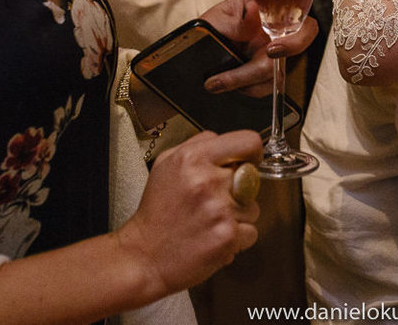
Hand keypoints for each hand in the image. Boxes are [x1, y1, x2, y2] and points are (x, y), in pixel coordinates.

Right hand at [117, 130, 263, 294]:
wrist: (143, 255)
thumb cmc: (158, 211)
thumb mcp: (167, 164)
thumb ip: (199, 145)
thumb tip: (228, 144)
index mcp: (193, 157)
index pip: (248, 142)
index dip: (252, 153)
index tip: (248, 163)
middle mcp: (207, 180)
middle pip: (252, 178)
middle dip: (239, 191)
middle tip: (214, 202)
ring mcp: (219, 209)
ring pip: (253, 208)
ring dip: (238, 217)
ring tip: (210, 222)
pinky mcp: (227, 236)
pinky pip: (251, 232)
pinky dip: (237, 239)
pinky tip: (213, 237)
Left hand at [200, 0, 338, 95]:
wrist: (194, 66)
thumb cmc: (207, 34)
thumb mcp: (215, 23)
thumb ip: (239, 20)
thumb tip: (256, 11)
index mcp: (263, 1)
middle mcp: (276, 23)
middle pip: (306, 30)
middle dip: (293, 45)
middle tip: (272, 52)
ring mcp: (276, 48)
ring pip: (285, 63)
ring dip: (250, 76)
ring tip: (219, 80)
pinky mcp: (272, 72)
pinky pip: (272, 83)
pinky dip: (248, 87)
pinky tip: (225, 84)